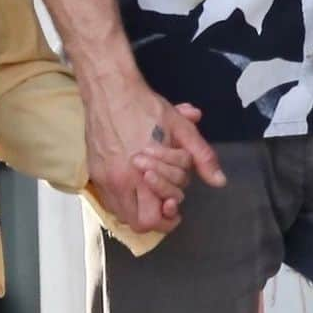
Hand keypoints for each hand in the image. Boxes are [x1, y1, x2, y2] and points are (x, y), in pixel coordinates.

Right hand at [85, 81, 224, 233]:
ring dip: (138, 209)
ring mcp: (103, 177)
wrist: (111, 89)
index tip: (174, 207)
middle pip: (137, 222)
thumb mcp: (181, 129)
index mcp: (142, 174)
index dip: (168, 218)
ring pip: (121, 213)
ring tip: (149, 194)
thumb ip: (201, 157)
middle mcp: (119, 181)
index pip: (153, 218)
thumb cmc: (146, 108)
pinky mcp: (93, 170)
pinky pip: (108, 198)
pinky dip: (122, 199)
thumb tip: (219, 180)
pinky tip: (133, 183)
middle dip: (155, 217)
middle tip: (166, 203)